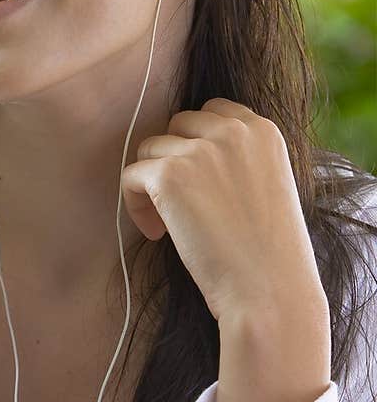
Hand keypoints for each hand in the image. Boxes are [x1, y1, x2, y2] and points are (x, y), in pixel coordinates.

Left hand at [119, 98, 327, 324]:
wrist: (269, 290)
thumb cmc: (270, 253)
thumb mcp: (269, 186)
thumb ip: (238, 159)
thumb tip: (189, 154)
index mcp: (263, 131)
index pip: (213, 111)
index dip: (196, 142)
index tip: (197, 179)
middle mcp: (232, 131)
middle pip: (177, 124)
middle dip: (171, 159)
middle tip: (179, 202)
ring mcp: (199, 150)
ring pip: (149, 149)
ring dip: (151, 183)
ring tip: (169, 223)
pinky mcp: (169, 175)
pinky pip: (131, 176)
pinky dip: (135, 205)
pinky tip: (157, 234)